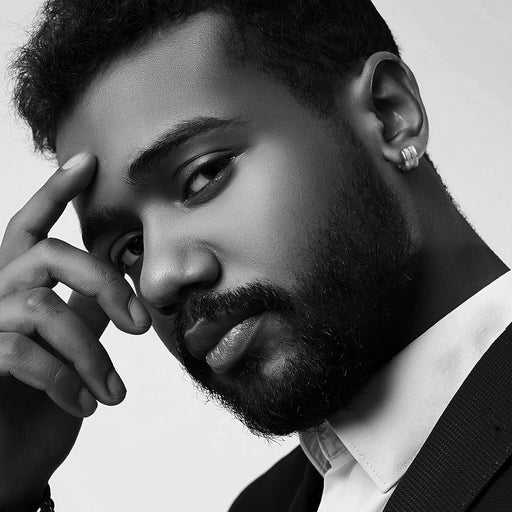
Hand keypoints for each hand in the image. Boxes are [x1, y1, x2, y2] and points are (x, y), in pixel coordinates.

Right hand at [0, 153, 150, 507]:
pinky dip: (65, 381)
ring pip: (44, 310)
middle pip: (50, 256)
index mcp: (17, 287)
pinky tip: (86, 406)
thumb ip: (84, 312)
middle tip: (139, 326)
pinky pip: (23, 353)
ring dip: (90, 356)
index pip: (31, 227)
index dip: (56, 192)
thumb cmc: (38, 408)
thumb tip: (117, 284)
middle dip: (104, 284)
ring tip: (112, 394)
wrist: (7, 468)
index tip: (89, 161)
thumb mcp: (70, 351)